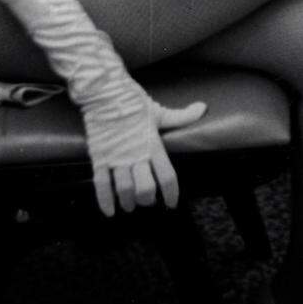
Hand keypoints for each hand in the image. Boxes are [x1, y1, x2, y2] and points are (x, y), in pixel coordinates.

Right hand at [82, 84, 206, 217]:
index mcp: (153, 144)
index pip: (167, 175)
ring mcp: (116, 157)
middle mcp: (135, 154)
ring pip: (124, 190)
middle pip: (144, 188)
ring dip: (128, 202)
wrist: (106, 91)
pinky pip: (101, 184)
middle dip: (147, 199)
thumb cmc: (133, 101)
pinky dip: (105, 200)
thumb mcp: (159, 110)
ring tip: (130, 206)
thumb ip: (181, 116)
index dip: (171, 193)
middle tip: (147, 200)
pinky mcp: (100, 156)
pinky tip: (109, 211)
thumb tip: (202, 108)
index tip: (171, 203)